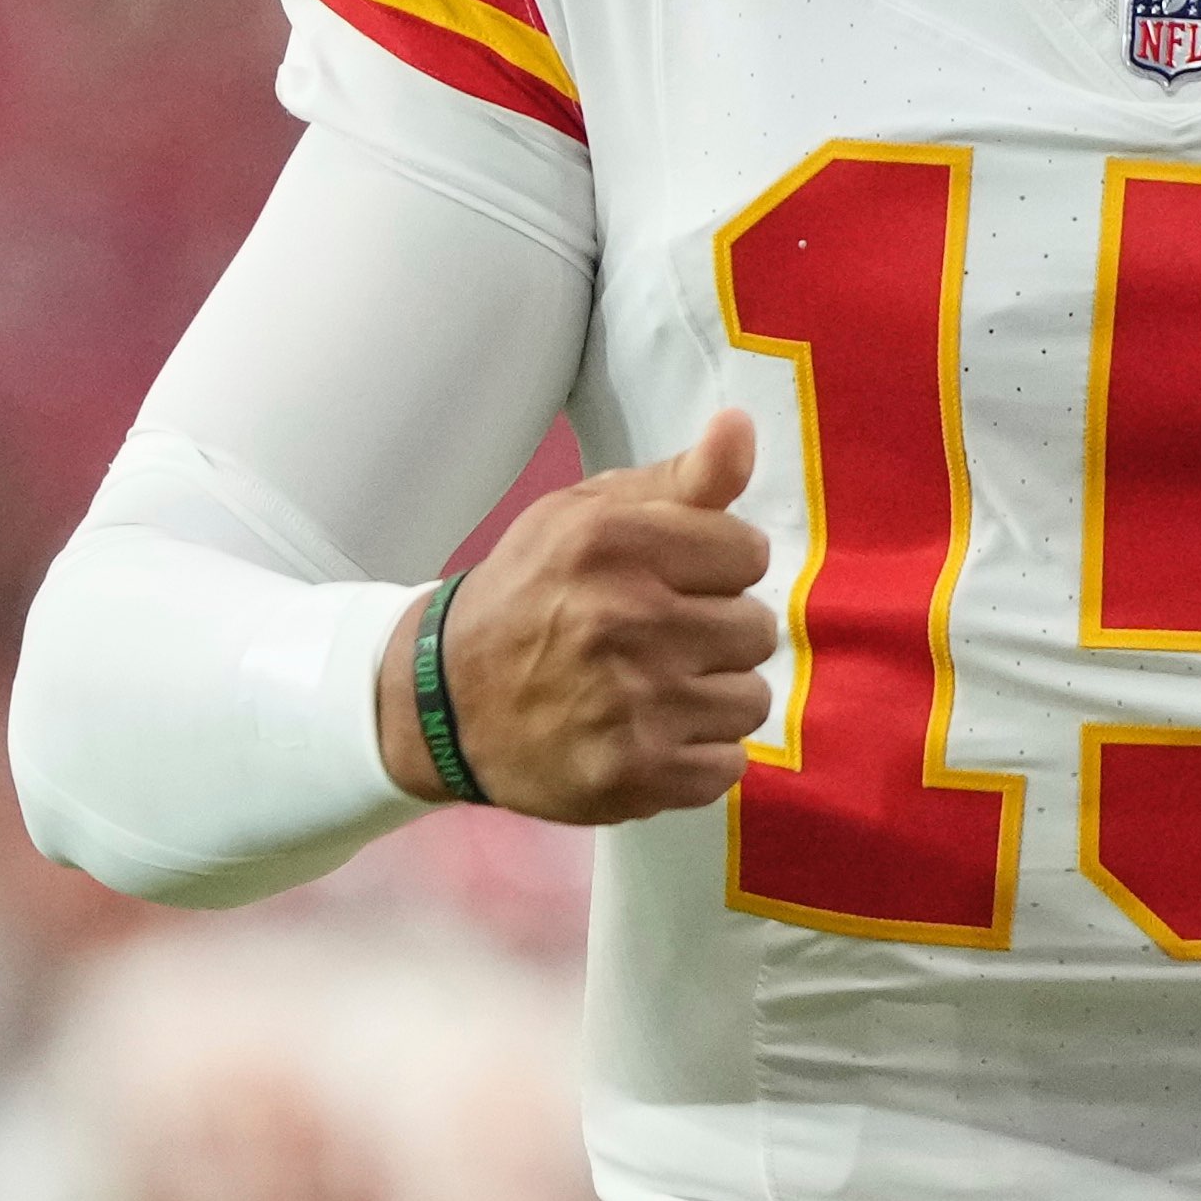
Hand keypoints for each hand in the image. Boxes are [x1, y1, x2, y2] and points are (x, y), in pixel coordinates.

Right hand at [381, 415, 776, 820]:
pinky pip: (727, 766)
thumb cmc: (527, 594)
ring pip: (750, 700)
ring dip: (713, 698)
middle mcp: (628, 619)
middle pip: (756, 629)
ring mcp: (635, 704)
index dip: (716, 569)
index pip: (750, 553)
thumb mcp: (585, 514)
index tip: (675, 583)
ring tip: (657, 691)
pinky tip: (652, 737)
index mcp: (616, 542)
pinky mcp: (636, 774)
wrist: (443, 700)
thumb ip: (678, 479)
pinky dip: (698, 757)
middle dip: (716, 634)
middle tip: (659, 641)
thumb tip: (741, 426)